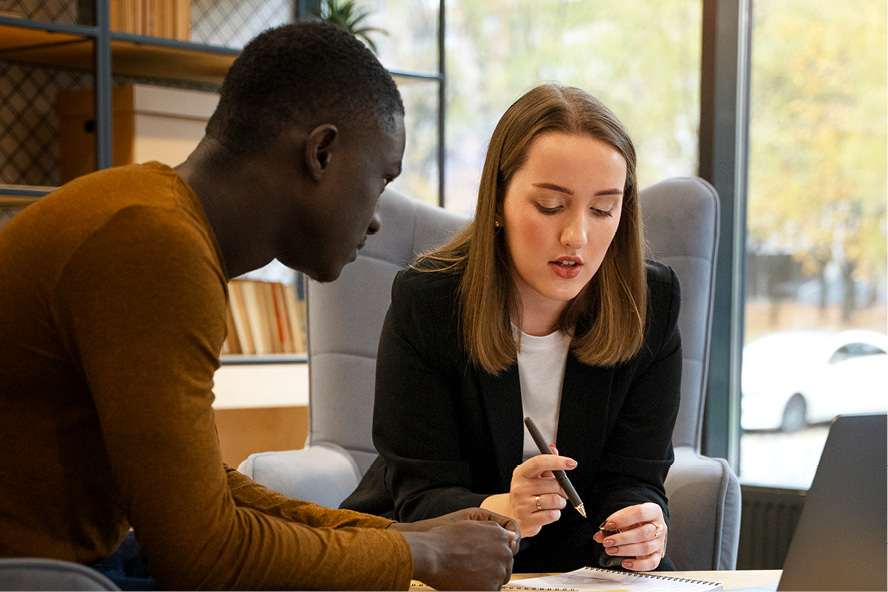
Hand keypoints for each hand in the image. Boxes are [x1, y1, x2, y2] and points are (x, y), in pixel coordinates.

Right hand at [392, 508, 518, 589]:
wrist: (432, 555)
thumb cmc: (445, 540)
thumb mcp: (472, 525)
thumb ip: (494, 530)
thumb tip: (511, 537)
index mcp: (500, 537)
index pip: (505, 551)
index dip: (491, 556)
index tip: (480, 559)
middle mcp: (504, 553)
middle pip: (504, 566)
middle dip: (491, 568)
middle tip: (471, 568)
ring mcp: (498, 571)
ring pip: (498, 580)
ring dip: (486, 579)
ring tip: (467, 574)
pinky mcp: (491, 588)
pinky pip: (491, 591)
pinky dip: (480, 589)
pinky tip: (466, 582)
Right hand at [480, 449, 576, 536]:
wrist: (510, 515)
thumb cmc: (525, 494)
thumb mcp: (532, 477)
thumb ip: (545, 464)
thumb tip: (554, 449)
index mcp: (521, 473)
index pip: (540, 463)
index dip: (557, 461)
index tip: (571, 462)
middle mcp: (520, 488)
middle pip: (553, 484)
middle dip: (563, 489)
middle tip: (560, 491)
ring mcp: (523, 505)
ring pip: (555, 500)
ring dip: (560, 502)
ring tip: (554, 503)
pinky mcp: (528, 520)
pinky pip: (553, 515)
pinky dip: (556, 513)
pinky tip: (548, 512)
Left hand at [592, 502, 666, 570]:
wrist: (648, 525)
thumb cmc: (636, 520)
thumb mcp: (625, 516)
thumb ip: (612, 523)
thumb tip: (599, 535)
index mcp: (653, 511)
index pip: (640, 513)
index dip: (623, 520)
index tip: (609, 525)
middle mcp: (659, 527)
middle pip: (643, 533)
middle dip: (622, 538)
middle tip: (607, 541)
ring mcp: (659, 542)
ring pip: (645, 548)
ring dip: (625, 550)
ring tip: (611, 550)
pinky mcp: (658, 555)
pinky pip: (651, 563)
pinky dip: (637, 565)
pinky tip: (625, 562)